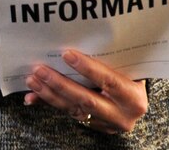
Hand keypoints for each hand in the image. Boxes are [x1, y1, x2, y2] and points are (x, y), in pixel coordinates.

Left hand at [24, 49, 146, 133]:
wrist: (136, 101)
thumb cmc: (130, 76)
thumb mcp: (127, 68)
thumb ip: (110, 61)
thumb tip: (77, 43)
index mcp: (133, 98)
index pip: (108, 80)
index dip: (87, 68)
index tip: (66, 54)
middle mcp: (122, 115)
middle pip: (86, 99)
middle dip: (61, 84)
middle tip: (40, 69)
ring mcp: (106, 124)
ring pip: (73, 109)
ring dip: (49, 94)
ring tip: (33, 80)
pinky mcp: (92, 126)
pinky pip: (68, 113)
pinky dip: (49, 103)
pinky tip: (32, 96)